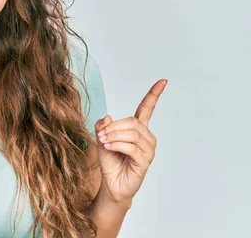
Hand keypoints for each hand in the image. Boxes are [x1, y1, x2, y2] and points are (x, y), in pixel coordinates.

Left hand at [94, 79, 166, 204]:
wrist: (111, 184)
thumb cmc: (110, 161)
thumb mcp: (101, 139)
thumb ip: (103, 126)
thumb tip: (108, 117)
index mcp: (138, 129)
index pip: (147, 108)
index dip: (154, 94)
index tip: (163, 81)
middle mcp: (146, 137)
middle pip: (133, 122)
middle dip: (114, 126)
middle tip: (102, 135)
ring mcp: (148, 149)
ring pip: (132, 134)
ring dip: (114, 136)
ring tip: (104, 142)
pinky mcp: (145, 161)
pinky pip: (132, 147)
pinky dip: (117, 145)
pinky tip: (109, 148)